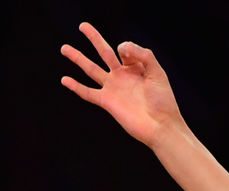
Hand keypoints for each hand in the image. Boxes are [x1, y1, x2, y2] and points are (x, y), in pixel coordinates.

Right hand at [60, 22, 184, 146]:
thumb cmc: (164, 101)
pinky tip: (64, 79)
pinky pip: (88, 92)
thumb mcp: (158, 72)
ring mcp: (114, 88)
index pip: (126, 49)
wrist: (160, 126)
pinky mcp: (107, 102)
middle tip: (83, 26)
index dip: (127, 48)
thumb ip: (143, 54)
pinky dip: (76, 86)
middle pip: (105, 53)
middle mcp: (123, 76)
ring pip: (92, 69)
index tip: (130, 56)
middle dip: (94, 39)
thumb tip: (121, 46)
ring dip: (78, 58)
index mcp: (137, 69)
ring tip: (64, 48)